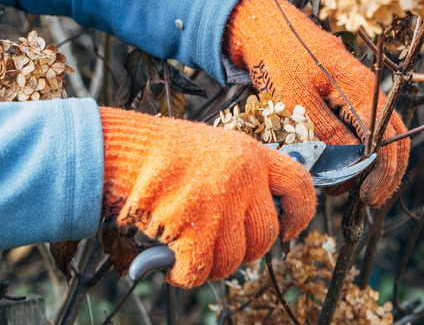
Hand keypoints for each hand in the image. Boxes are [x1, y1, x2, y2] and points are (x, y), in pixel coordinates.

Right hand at [99, 107, 315, 287]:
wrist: (122, 149)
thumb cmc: (166, 152)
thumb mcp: (218, 149)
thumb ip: (244, 175)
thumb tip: (262, 214)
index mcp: (254, 155)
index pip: (299, 186)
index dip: (299, 214)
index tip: (288, 230)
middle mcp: (243, 177)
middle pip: (266, 234)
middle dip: (247, 251)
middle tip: (224, 249)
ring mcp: (219, 202)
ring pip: (235, 258)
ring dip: (214, 266)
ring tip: (194, 255)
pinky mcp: (191, 225)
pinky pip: (200, 270)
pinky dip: (186, 275)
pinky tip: (173, 268)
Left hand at [224, 0, 409, 205]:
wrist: (265, 25)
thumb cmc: (277, 59)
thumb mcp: (297, 100)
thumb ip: (328, 133)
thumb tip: (352, 168)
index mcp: (362, 90)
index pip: (388, 142)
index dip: (382, 175)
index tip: (365, 198)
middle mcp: (369, 90)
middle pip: (395, 139)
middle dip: (384, 174)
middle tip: (362, 199)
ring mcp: (361, 90)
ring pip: (382, 134)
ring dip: (371, 164)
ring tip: (346, 185)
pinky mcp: (349, 92)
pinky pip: (365, 126)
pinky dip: (359, 149)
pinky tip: (340, 163)